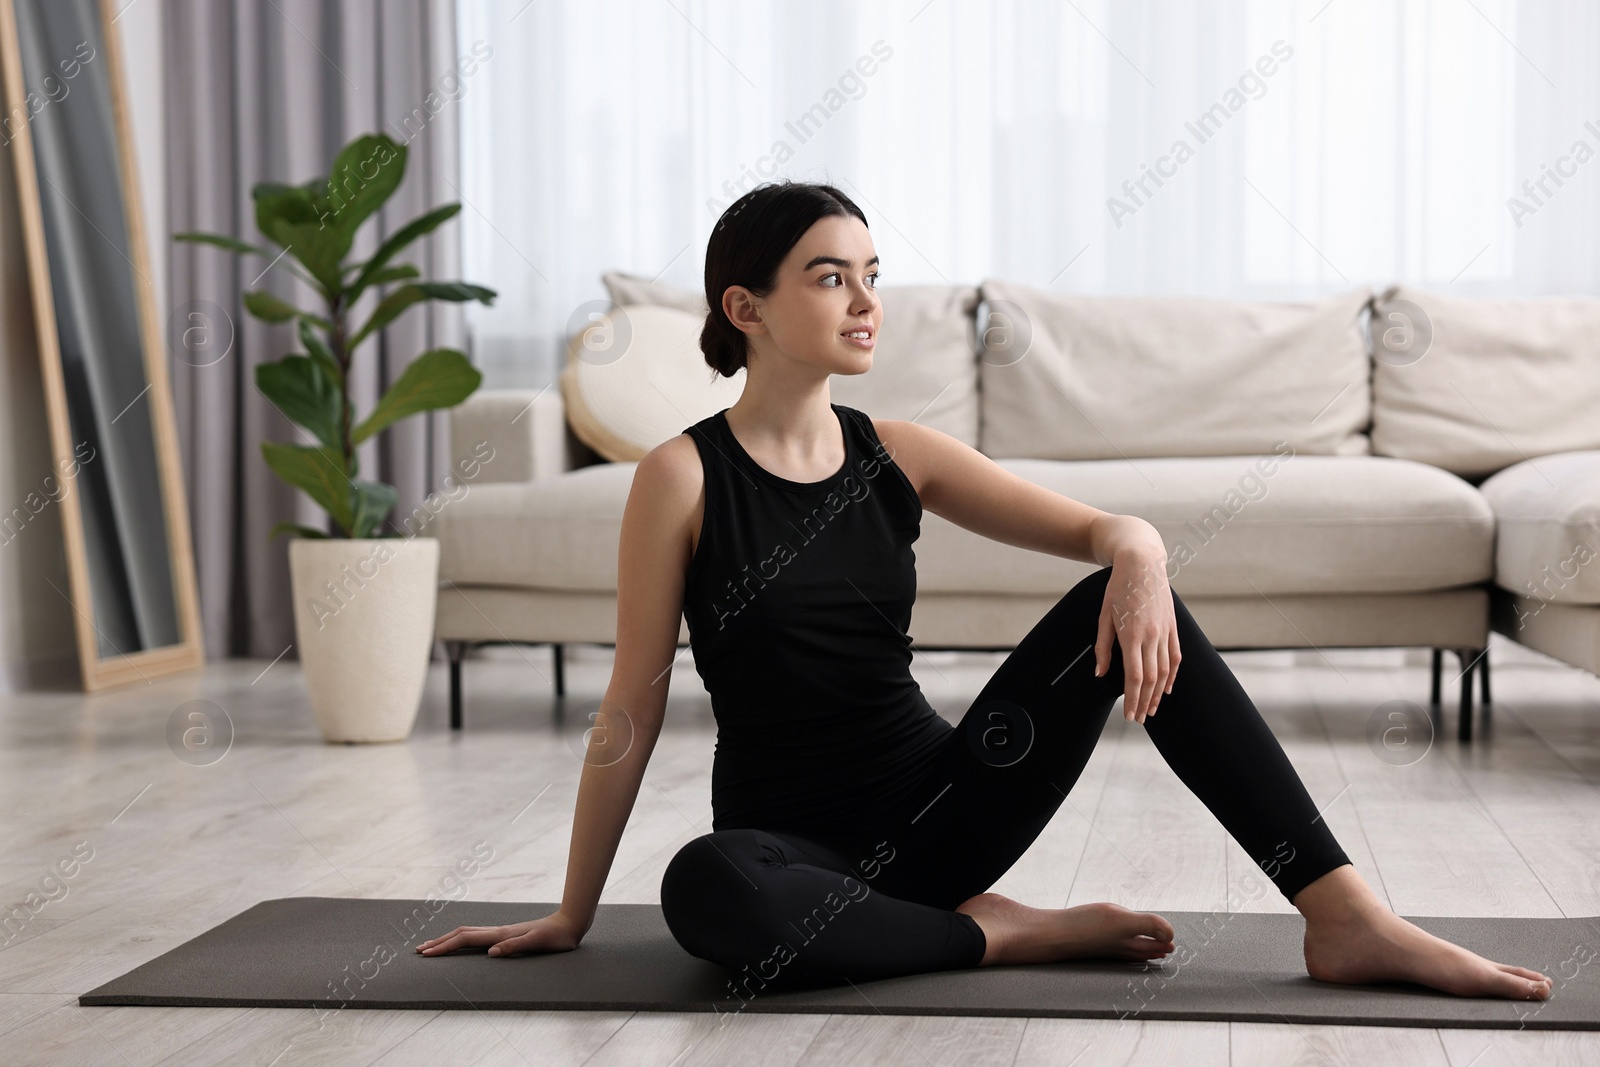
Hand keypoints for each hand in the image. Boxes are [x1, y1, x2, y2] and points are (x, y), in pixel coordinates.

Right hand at [415, 909, 585, 957]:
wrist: (570, 925)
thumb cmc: (555, 937)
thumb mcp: (538, 943)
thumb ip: (515, 946)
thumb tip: (491, 952)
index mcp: (501, 935)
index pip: (466, 940)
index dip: (445, 947)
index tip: (427, 953)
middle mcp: (498, 932)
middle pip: (461, 934)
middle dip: (439, 943)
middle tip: (419, 950)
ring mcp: (501, 932)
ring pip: (468, 934)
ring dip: (448, 940)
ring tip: (433, 946)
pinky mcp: (507, 935)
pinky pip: (478, 938)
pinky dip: (462, 940)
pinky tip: (462, 944)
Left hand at [1093, 553, 1180, 723]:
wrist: (1142, 564)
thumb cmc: (1117, 589)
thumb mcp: (1103, 616)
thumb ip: (1103, 647)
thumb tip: (1100, 674)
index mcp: (1131, 635)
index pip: (1133, 677)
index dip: (1132, 699)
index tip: (1129, 715)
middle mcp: (1151, 636)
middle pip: (1150, 679)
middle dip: (1144, 702)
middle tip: (1139, 719)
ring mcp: (1165, 632)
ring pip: (1165, 671)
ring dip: (1159, 694)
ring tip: (1152, 709)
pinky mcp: (1174, 627)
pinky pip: (1175, 657)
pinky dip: (1173, 676)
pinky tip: (1168, 688)